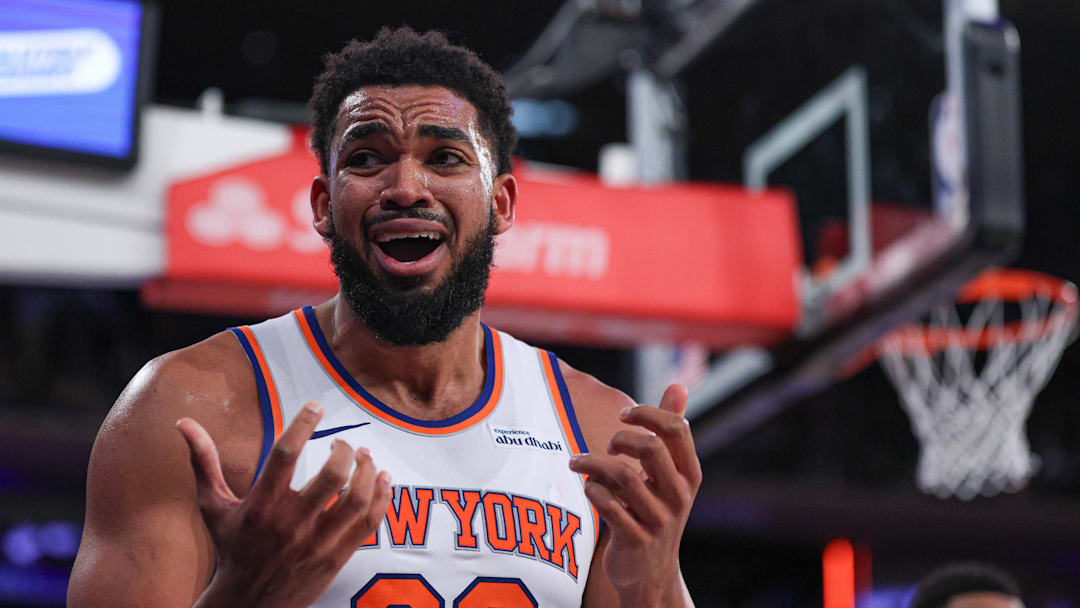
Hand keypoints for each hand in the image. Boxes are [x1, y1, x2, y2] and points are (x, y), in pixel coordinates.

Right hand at [176, 401, 391, 607]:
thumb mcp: (213, 506)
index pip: (285, 454)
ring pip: (357, 498)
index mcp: (261, 505)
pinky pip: (368, 522)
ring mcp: (317, 542)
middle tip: (343, 441)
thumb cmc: (232, 549)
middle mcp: (291, 523)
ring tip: (365, 456)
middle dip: (344, 449)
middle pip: (332, 475)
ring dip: (368, 470)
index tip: (316, 406)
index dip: (303, 424)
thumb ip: (204, 462)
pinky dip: (380, 497)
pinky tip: (382, 479)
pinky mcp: (336, 557)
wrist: (248, 606)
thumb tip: (184, 422)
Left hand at [570, 384, 700, 606]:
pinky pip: (606, 504)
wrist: (651, 572)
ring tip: (578, 463)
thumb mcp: (670, 475)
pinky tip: (589, 490)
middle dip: (622, 438)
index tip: (623, 416)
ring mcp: (657, 519)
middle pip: (651, 448)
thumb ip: (670, 432)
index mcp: (689, 474)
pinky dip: (591, 490)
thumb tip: (679, 385)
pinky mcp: (634, 539)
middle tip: (608, 446)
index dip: (647, 414)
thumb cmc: (655, 510)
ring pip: (621, 476)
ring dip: (592, 463)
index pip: (677, 429)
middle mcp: (678, 496)